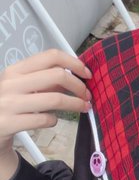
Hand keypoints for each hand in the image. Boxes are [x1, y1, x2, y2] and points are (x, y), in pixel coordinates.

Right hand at [0, 50, 91, 179]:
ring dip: (75, 104)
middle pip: (58, 75)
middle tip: (87, 95)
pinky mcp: (9, 123)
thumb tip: (77, 76)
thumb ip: (46, 80)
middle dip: (79, 86)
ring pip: (55, 99)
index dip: (74, 63)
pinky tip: (52, 121)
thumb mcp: (23, 86)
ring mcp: (9, 103)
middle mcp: (11, 83)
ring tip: (83, 107)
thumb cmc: (8, 104)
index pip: (51, 56)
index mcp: (15, 69)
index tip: (87, 74)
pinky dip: (54, 120)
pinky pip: (44, 120)